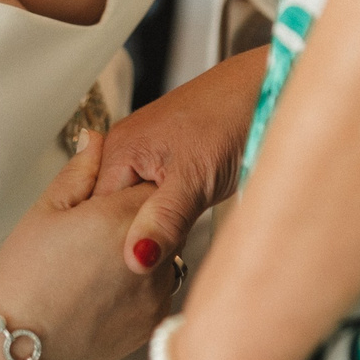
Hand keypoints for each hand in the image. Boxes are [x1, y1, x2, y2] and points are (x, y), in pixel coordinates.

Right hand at [0, 136, 179, 359]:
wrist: (19, 348)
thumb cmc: (24, 281)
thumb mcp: (45, 211)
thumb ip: (80, 171)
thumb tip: (96, 139)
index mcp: (119, 218)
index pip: (151, 182)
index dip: (129, 187)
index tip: (108, 199)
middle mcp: (148, 256)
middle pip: (162, 217)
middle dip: (139, 218)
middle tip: (97, 234)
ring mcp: (156, 292)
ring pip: (166, 254)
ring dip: (146, 251)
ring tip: (98, 267)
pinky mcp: (155, 321)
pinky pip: (160, 289)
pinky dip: (142, 286)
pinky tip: (105, 292)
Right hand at [96, 46, 267, 273]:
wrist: (264, 90)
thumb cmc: (230, 120)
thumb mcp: (195, 181)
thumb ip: (162, 221)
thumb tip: (135, 258)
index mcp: (119, 150)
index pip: (94, 214)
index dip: (113, 243)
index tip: (135, 269)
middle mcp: (125, 149)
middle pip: (110, 212)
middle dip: (131, 237)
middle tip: (158, 258)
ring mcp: (146, 153)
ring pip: (133, 206)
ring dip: (150, 227)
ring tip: (170, 242)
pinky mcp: (168, 160)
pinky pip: (152, 197)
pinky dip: (164, 214)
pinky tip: (180, 224)